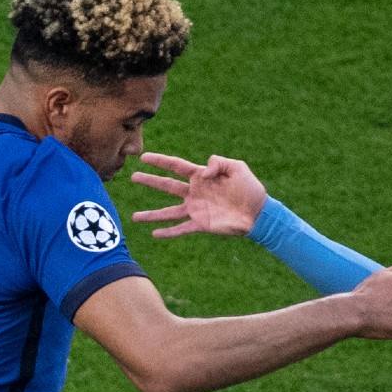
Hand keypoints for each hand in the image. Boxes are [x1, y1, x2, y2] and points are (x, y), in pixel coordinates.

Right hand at [130, 153, 268, 237]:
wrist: (258, 213)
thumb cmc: (249, 188)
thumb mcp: (237, 167)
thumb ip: (218, 163)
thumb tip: (203, 170)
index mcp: (201, 176)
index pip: (176, 166)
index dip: (160, 161)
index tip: (144, 157)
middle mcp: (194, 192)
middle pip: (167, 186)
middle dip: (150, 181)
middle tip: (132, 177)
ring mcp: (196, 209)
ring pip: (168, 211)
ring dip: (152, 214)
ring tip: (134, 217)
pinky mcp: (201, 224)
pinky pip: (181, 229)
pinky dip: (168, 232)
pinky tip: (154, 234)